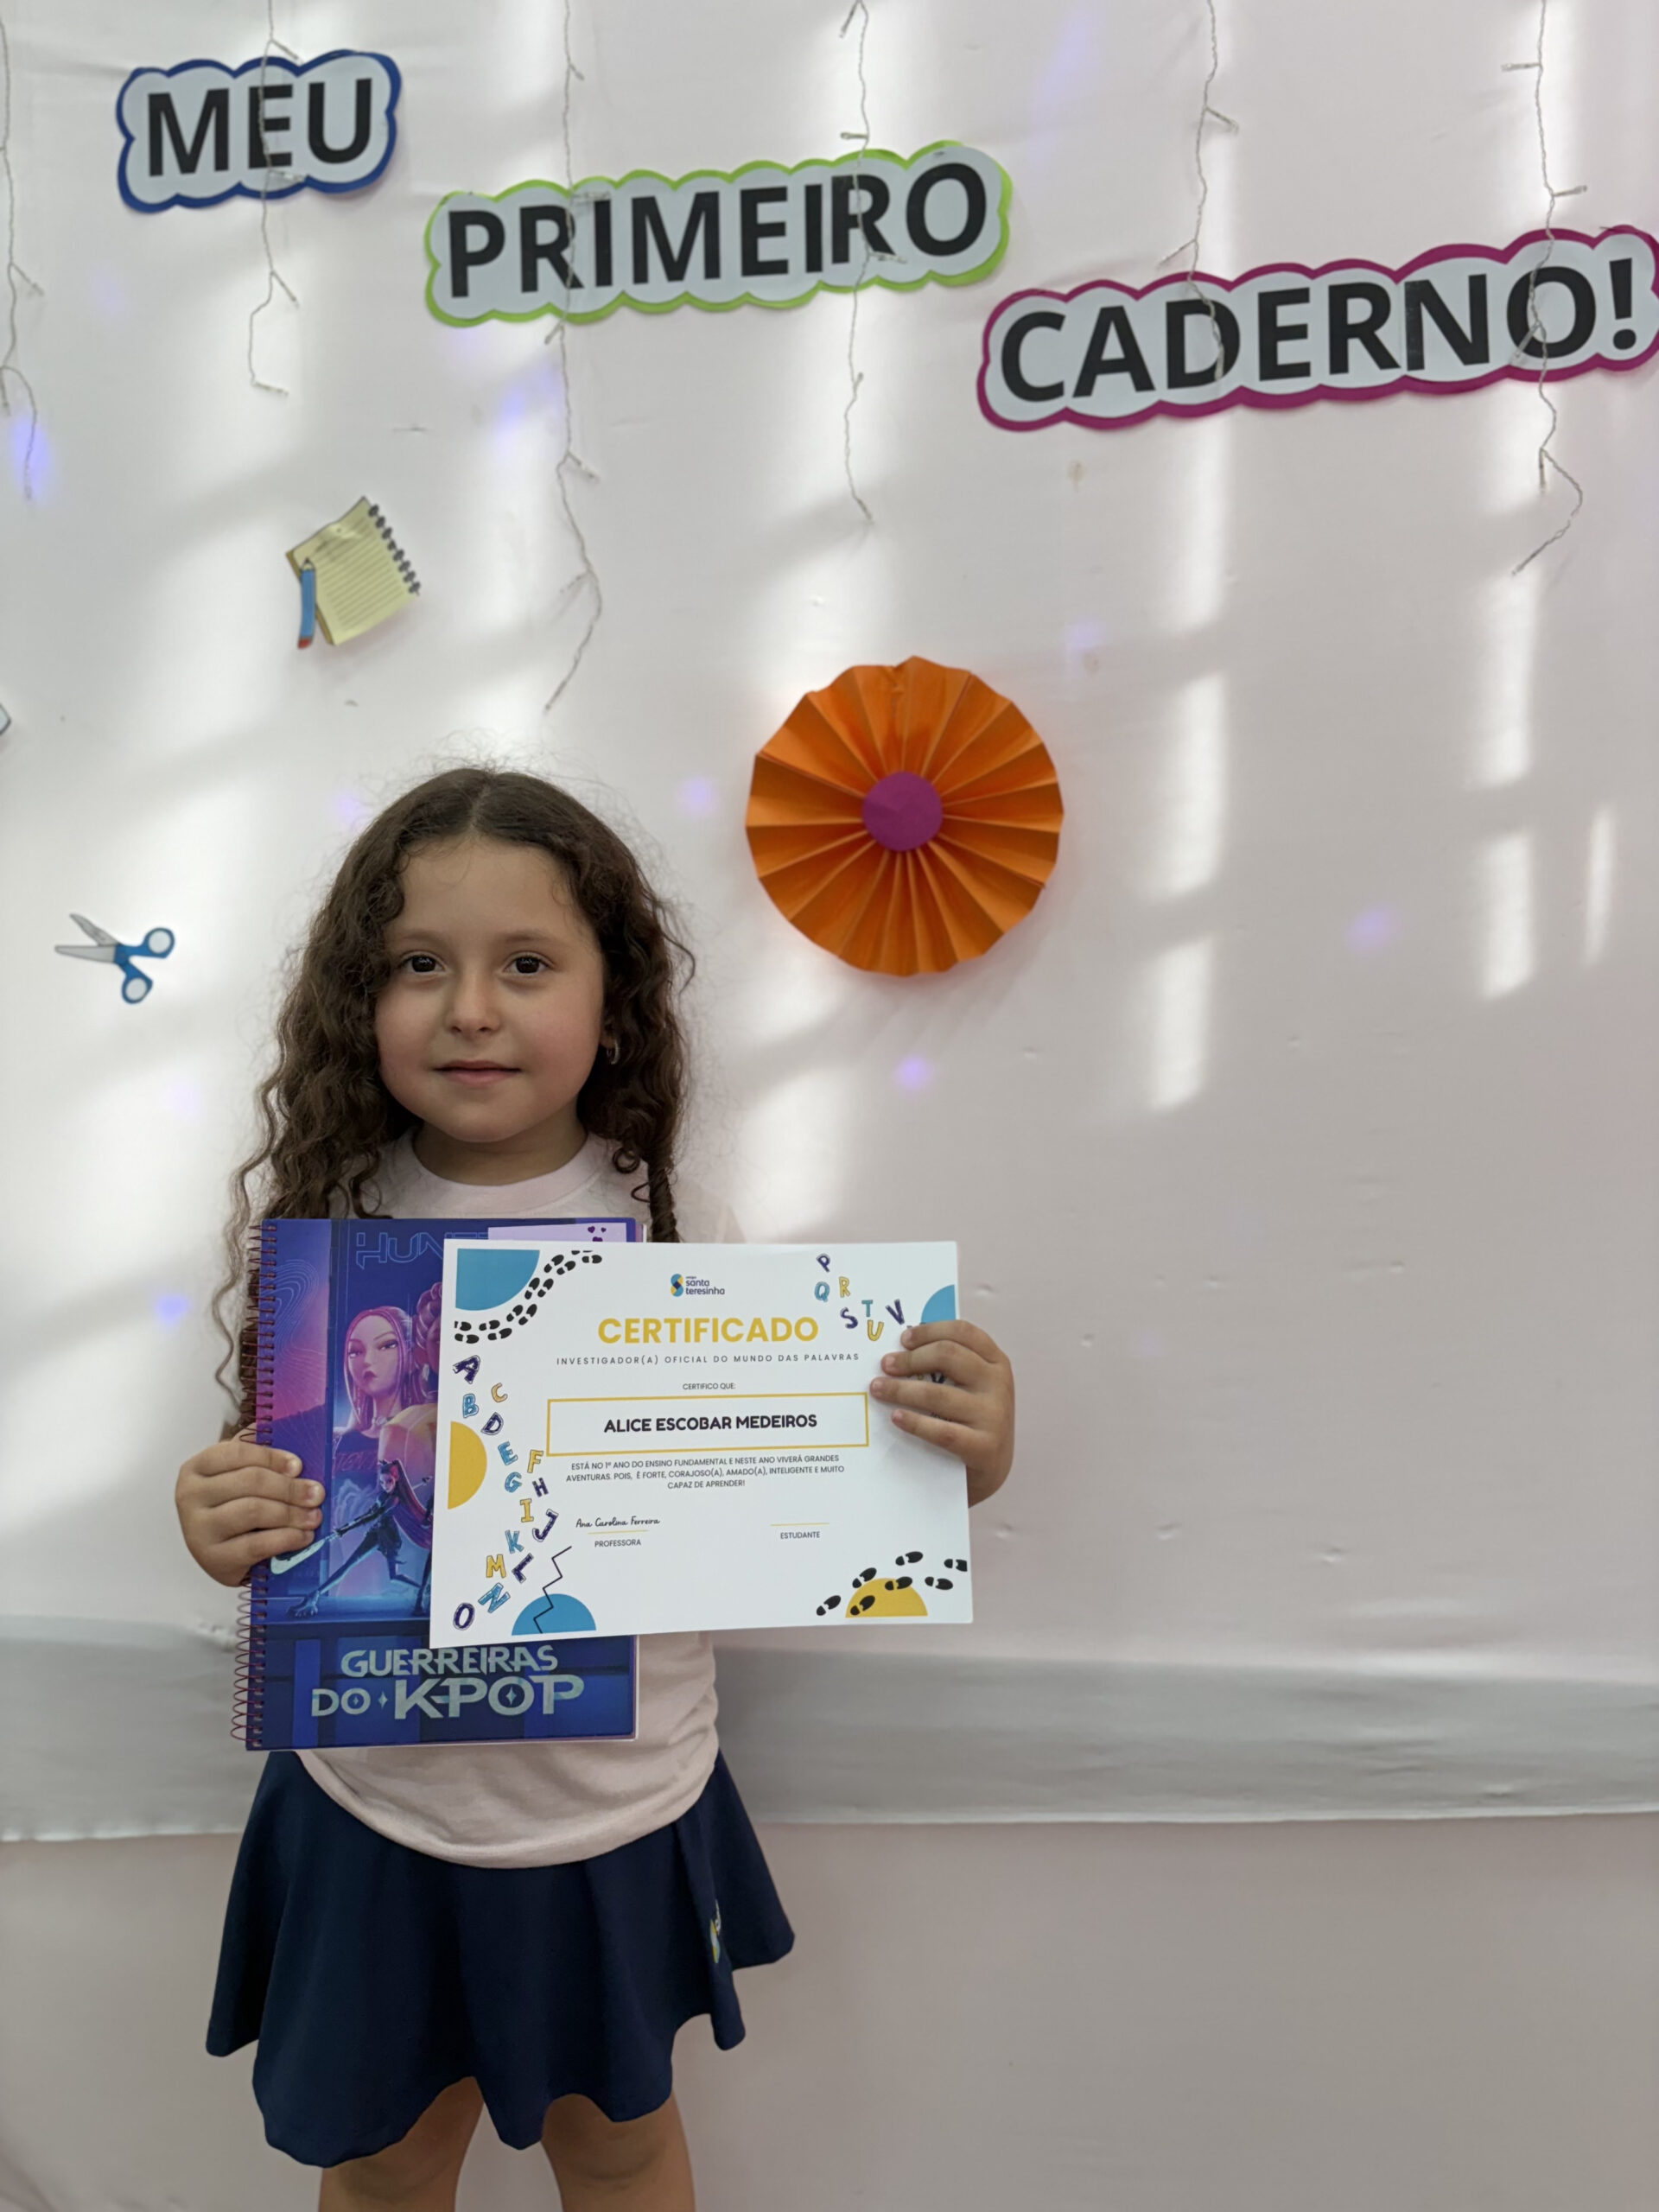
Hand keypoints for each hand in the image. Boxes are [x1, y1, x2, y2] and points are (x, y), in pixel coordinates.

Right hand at [175, 1436, 324, 1587]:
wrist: (221, 1555)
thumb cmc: (233, 1507)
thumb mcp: (238, 1476)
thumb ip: (257, 1452)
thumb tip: (291, 1427)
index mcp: (196, 1467)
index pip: (237, 1452)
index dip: (272, 1457)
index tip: (299, 1465)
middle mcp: (190, 1496)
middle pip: (249, 1481)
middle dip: (289, 1487)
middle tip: (317, 1493)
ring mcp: (198, 1530)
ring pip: (253, 1511)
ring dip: (291, 1513)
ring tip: (314, 1516)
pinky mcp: (214, 1559)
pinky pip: (256, 1545)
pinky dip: (285, 1539)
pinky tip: (303, 1537)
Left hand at [868, 1321, 1013, 1506]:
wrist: (992, 1468)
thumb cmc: (972, 1419)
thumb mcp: (973, 1387)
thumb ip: (950, 1366)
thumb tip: (900, 1350)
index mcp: (996, 1362)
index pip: (963, 1332)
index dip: (930, 1331)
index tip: (903, 1339)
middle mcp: (998, 1384)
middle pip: (947, 1355)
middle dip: (910, 1359)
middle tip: (885, 1365)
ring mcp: (993, 1415)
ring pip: (937, 1394)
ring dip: (901, 1389)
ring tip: (878, 1389)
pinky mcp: (983, 1447)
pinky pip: (941, 1431)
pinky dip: (914, 1422)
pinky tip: (896, 1417)